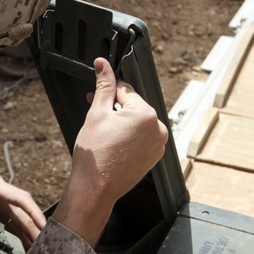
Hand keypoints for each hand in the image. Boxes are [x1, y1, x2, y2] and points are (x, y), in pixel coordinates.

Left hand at [0, 117, 46, 245]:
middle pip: (22, 212)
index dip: (33, 213)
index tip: (44, 227)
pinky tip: (20, 238)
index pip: (20, 200)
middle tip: (44, 249)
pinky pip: (7, 214)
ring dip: (26, 231)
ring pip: (17, 215)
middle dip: (34, 229)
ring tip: (35, 250)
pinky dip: (15, 227)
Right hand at [52, 57, 168, 246]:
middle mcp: (158, 128)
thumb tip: (102, 64)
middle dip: (115, 108)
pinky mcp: (154, 157)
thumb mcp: (97, 114)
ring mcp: (158, 144)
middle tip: (96, 117)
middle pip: (133, 107)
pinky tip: (113, 145)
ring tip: (104, 134)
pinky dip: (129, 137)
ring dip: (122, 123)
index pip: (126, 90)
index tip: (95, 96)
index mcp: (145, 114)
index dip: (108, 92)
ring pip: (137, 123)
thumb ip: (104, 86)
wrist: (95, 188)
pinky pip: (142, 138)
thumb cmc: (94, 155)